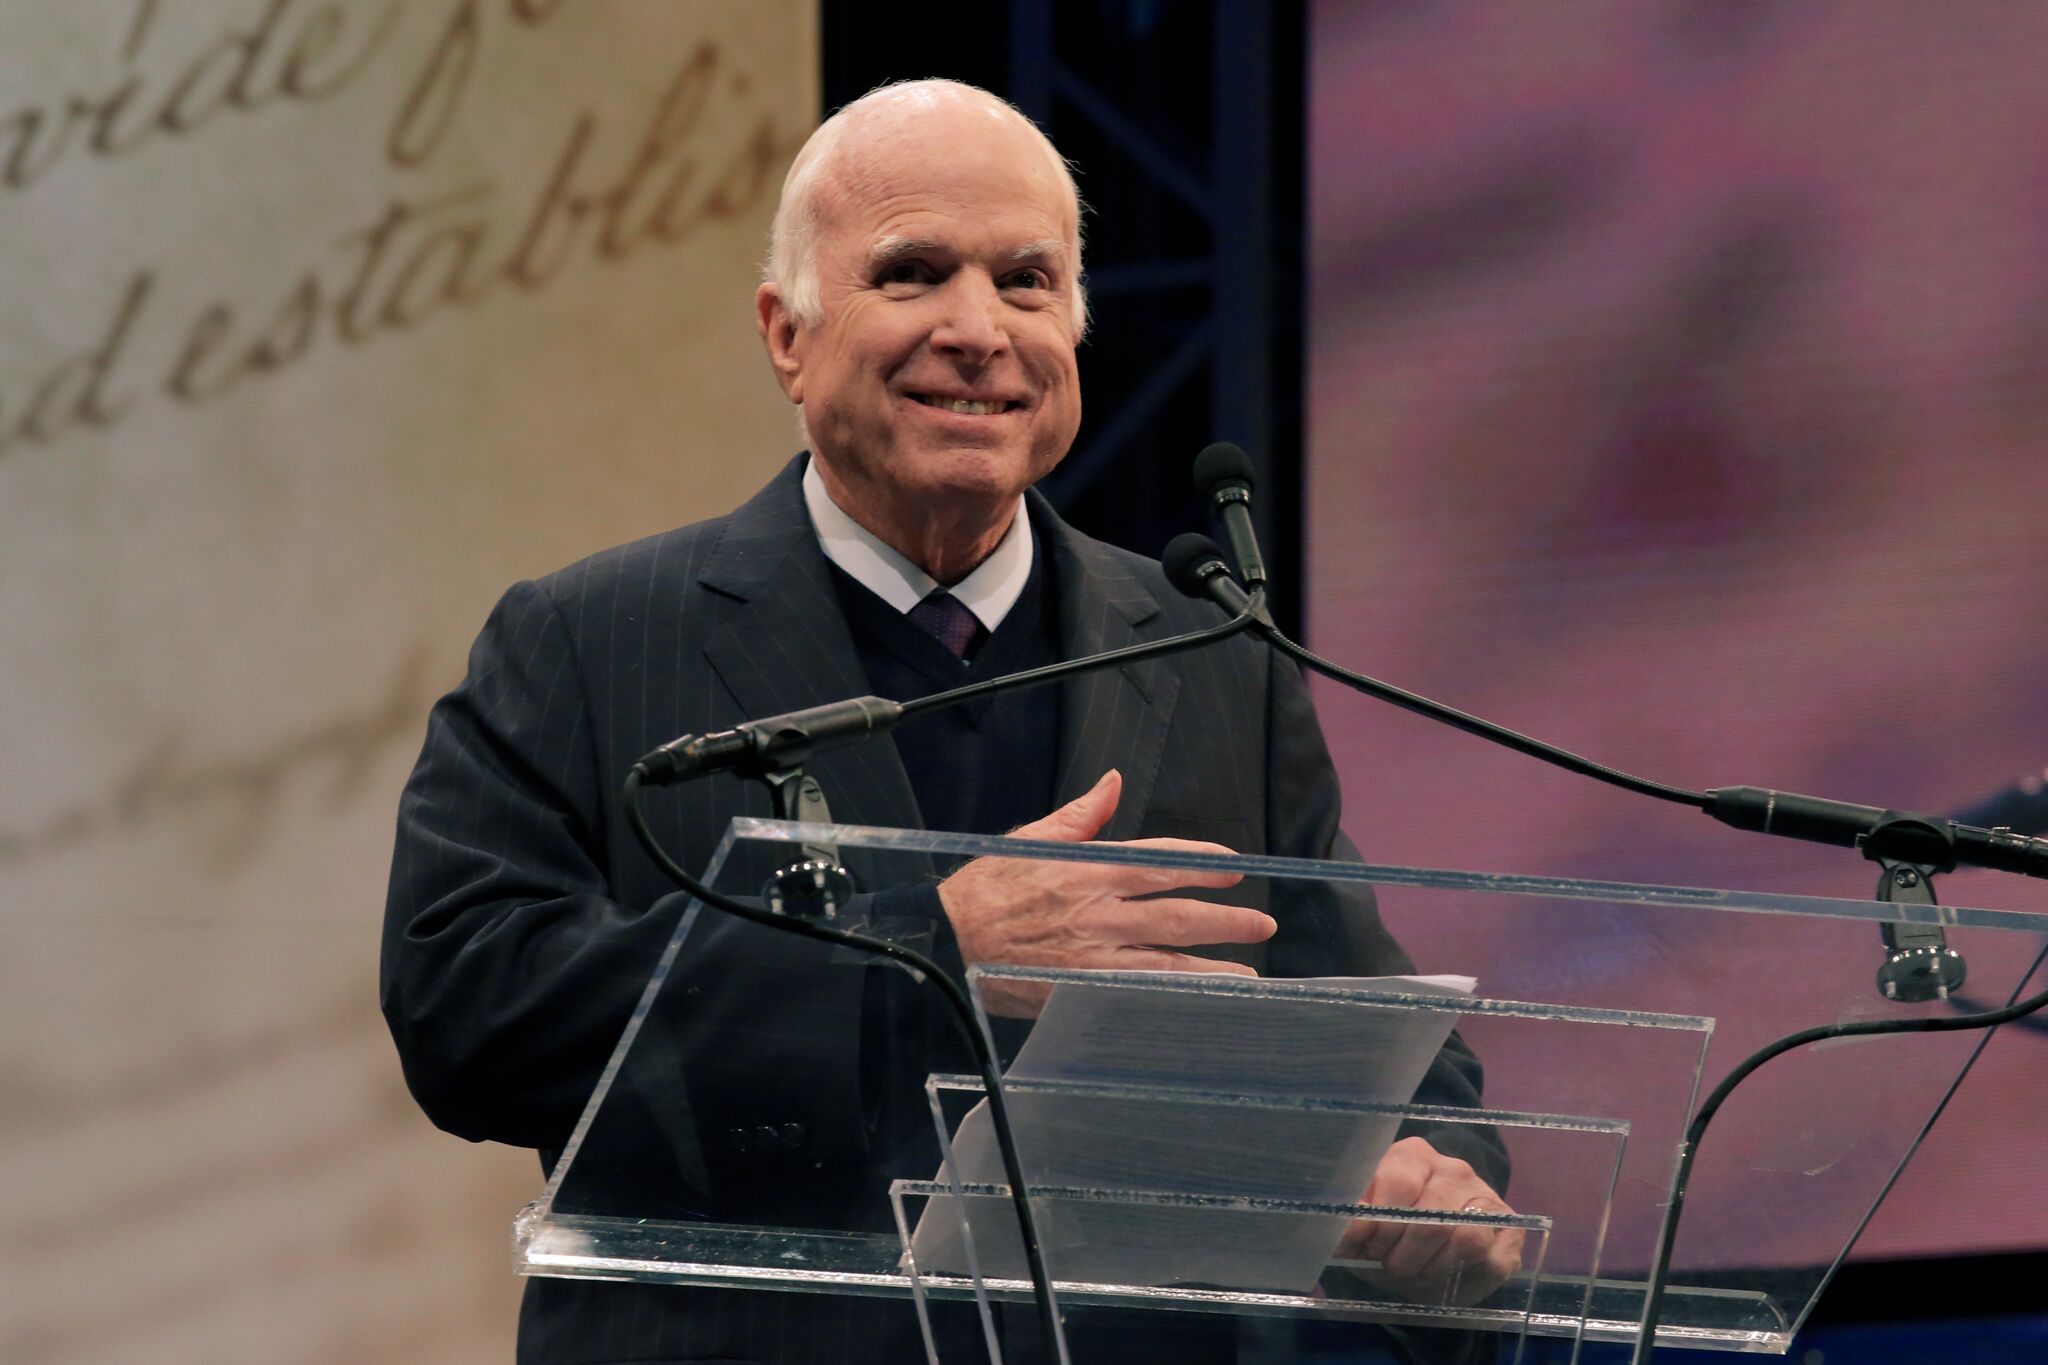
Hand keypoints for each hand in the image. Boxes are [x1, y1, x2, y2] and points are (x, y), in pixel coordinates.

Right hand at [936, 770, 1275, 1015]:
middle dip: (1225, 918)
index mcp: (1089, 867)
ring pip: (1166, 959)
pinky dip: (1171, 997)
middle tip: (1261, 923)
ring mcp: (1092, 953)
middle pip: (1176, 913)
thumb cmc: (986, 887)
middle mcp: (1099, 909)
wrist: (946, 939)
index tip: (1233, 867)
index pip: (1160, 861)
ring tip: (1248, 971)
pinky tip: (1198, 1001)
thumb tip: (1113, 782)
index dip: (1201, 864)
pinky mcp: (1080, 988)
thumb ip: (1082, 815)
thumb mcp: (1033, 838)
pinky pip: (1137, 993)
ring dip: (1212, 965)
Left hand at [1336, 1137, 1523, 1306]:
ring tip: (1416, 1272)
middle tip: (1391, 1265)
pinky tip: (1446, 1275)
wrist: (1431, 1250)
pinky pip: (1491, 1259)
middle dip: (1403, 1254)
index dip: (1379, 1224)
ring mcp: (1485, 1195)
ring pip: (1465, 1238)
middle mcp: (1453, 1168)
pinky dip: (1464, 1278)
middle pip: (1430, 1217)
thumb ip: (1351, 1222)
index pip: (1397, 1181)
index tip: (1367, 1246)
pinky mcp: (1509, 1228)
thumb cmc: (1390, 1232)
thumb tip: (1345, 1229)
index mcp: (1412, 1155)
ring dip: (1434, 1268)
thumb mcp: (1363, 1225)